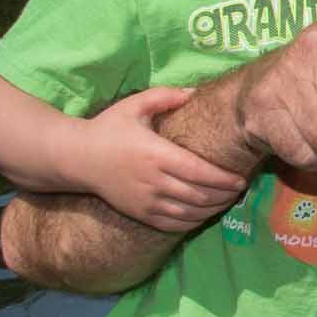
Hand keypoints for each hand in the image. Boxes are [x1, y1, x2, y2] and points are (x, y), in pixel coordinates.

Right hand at [81, 88, 249, 231]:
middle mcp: (153, 180)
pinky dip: (193, 222)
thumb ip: (164, 97)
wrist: (75, 158)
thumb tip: (195, 92)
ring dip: (213, 209)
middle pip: (199, 195)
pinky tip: (204, 214)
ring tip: (228, 201)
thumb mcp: (133, 105)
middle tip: (240, 189)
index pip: (199, 172)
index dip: (224, 179)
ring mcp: (146, 200)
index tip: (241, 179)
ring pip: (189, 212)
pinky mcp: (139, 213)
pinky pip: (173, 224)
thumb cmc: (108, 128)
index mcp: (156, 154)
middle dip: (224, 195)